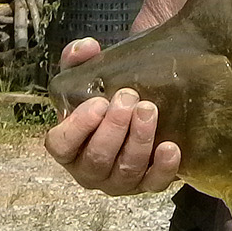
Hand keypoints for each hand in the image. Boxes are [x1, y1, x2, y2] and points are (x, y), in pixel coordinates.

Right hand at [44, 37, 180, 194]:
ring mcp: (120, 180)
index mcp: (69, 145)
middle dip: (114, 128)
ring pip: (126, 171)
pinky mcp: (149, 183)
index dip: (77, 127)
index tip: (99, 103)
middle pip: (96, 159)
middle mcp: (90, 169)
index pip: (60, 145)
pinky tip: (171, 146)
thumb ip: (80, 58)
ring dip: (138, 140)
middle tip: (130, 98)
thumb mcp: (91, 74)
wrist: (149, 102)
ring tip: (150, 110)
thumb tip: (86, 47)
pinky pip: (155, 183)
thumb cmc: (110, 95)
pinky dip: (163, 167)